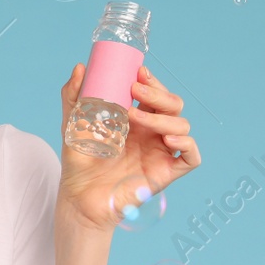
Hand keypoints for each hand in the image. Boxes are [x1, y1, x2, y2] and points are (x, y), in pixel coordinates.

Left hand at [57, 62, 201, 232]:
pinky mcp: (165, 173)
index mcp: (137, 120)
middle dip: (159, 93)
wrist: (78, 198)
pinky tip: (169, 139)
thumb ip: (74, 97)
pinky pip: (191, 157)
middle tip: (135, 91)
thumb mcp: (73, 125)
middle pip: (173, 105)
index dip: (153, 82)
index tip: (138, 72)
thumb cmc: (79, 163)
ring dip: (162, 117)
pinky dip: (187, 144)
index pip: (156, 94)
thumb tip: (80, 67)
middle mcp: (152, 134)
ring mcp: (161, 152)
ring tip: (134, 117)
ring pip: (182, 125)